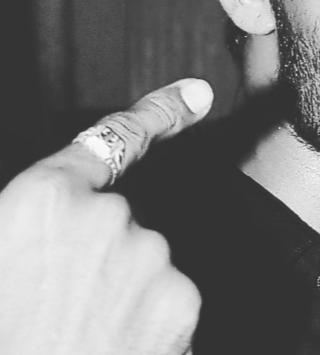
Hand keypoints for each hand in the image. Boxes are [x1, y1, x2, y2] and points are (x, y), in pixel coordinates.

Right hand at [0, 78, 213, 354]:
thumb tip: (67, 206)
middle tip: (58, 307)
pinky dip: (147, 318)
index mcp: (45, 200)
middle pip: (119, 220)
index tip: (198, 94)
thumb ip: (37, 218)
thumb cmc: (2, 330)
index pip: (113, 138)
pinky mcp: (180, 298)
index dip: (159, 110)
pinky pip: (166, 296)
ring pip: (144, 261)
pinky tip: (111, 345)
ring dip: (121, 290)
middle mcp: (108, 216)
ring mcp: (150, 255)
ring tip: (77, 334)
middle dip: (98, 255)